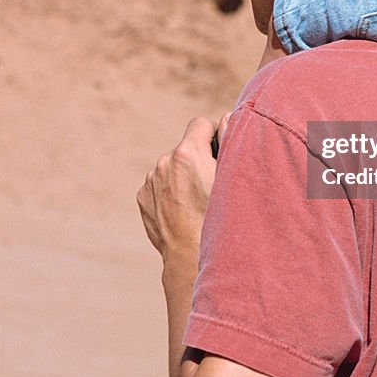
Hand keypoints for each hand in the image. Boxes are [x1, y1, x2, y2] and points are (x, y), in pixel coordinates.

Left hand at [137, 115, 222, 259]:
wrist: (192, 258)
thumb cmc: (220, 218)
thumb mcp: (233, 177)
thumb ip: (231, 139)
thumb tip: (226, 118)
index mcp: (187, 152)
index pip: (200, 123)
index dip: (213, 135)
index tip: (219, 152)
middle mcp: (164, 162)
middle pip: (185, 147)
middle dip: (197, 158)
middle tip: (210, 183)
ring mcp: (150, 181)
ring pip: (171, 167)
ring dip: (182, 175)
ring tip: (197, 201)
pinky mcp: (143, 198)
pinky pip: (159, 184)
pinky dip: (169, 191)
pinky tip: (182, 209)